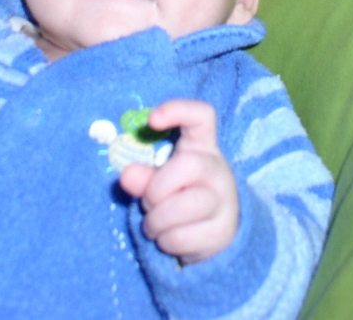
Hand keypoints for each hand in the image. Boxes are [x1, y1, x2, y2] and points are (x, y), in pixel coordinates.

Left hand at [119, 99, 237, 263]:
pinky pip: (182, 237)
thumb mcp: (159, 181)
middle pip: (188, 165)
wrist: (210, 233)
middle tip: (148, 202)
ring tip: (154, 224)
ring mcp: (225, 200)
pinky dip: (165, 241)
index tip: (152, 120)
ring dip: (156, 220)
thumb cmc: (178, 196)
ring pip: (185, 206)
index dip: (178, 110)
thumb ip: (142, 176)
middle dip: (156, 189)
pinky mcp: (223, 231)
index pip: (202, 115)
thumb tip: (127, 175)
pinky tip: (167, 238)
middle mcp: (217, 169)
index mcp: (201, 146)